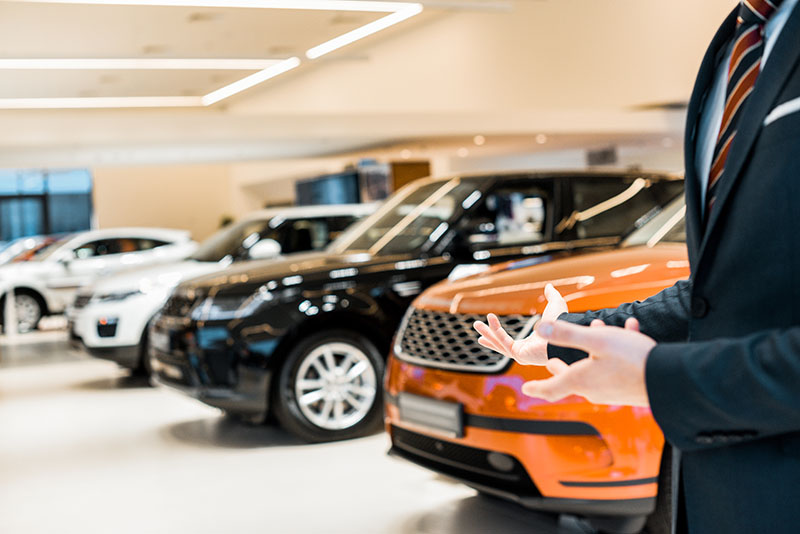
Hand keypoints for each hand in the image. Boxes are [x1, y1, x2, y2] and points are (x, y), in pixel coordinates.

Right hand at [473, 283, 567, 365]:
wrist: (564, 334)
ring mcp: (523, 355)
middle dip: (489, 335)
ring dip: (488, 334)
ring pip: (500, 344)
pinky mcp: (520, 356)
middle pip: (501, 344)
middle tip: (477, 325)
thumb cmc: (562, 324)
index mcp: (532, 343)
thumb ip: (552, 296)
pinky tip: (488, 323)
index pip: (510, 341)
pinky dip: (496, 333)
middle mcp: (526, 352)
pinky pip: (504, 344)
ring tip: (476, 324)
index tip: (489, 325)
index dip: (498, 333)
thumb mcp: (555, 305)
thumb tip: (549, 285)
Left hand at [522, 318, 655, 405]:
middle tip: (551, 363)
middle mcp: (594, 390)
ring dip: (593, 351)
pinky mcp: (627, 390)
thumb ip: (566, 334)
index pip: (551, 388)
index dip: (536, 388)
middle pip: (571, 380)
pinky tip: (630, 330)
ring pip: (595, 369)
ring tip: (597, 329)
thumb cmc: (631, 359)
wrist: (669, 379)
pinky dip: (616, 351)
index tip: (525, 389)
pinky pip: (615, 368)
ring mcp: (611, 392)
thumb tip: (539, 329)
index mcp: (581, 380)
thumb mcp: (596, 340)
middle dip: (561, 369)